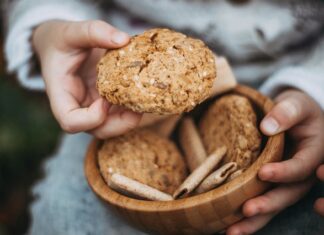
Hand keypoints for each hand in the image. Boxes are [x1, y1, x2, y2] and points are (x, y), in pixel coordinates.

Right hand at [32, 20, 141, 137]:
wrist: (60, 45)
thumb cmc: (61, 41)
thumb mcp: (71, 31)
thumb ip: (93, 31)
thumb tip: (123, 39)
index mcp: (61, 95)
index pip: (71, 122)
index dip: (91, 118)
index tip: (105, 100)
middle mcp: (78, 107)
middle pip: (98, 130)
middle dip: (121, 124)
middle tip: (138, 107)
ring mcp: (93, 107)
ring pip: (113, 126)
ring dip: (131, 118)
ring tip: (145, 99)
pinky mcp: (106, 101)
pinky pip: (121, 112)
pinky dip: (134, 107)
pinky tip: (144, 92)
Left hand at [227, 89, 323, 234]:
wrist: (293, 117)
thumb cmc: (296, 109)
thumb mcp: (295, 104)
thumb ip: (286, 113)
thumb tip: (267, 128)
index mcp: (313, 153)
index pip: (301, 166)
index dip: (285, 172)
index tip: (264, 173)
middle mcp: (301, 173)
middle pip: (288, 194)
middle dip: (269, 204)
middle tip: (248, 210)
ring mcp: (287, 182)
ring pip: (275, 205)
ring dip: (255, 220)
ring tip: (232, 231)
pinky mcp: (272, 186)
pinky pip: (263, 203)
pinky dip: (248, 218)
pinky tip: (229, 227)